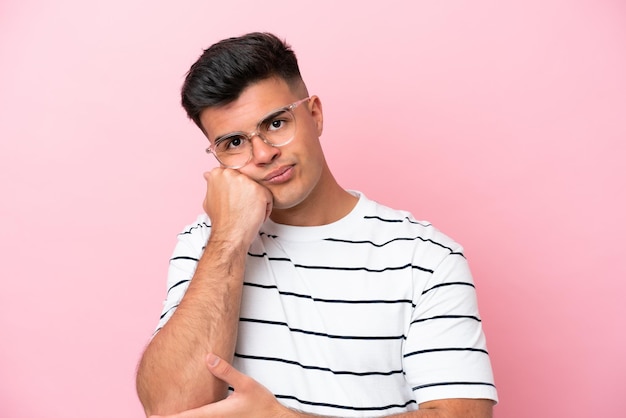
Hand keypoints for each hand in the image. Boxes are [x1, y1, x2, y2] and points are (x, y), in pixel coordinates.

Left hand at [149, 353, 293, 417]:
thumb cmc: (262, 403)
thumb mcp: (246, 383)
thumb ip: (226, 371)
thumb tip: (208, 358)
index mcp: (215, 413)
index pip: (185, 416)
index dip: (168, 417)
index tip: (152, 416)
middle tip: (151, 416)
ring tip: (164, 416)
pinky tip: (187, 416)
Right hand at [203, 168, 272, 245]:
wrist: (229, 234)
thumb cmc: (221, 219)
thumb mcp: (209, 198)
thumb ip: (212, 184)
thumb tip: (207, 174)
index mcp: (218, 173)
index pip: (235, 175)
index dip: (236, 190)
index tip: (233, 201)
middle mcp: (231, 173)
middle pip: (247, 180)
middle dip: (246, 193)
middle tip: (240, 208)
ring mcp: (246, 181)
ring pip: (258, 188)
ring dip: (255, 200)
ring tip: (246, 212)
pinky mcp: (260, 190)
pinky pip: (268, 197)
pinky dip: (264, 208)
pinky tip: (253, 215)